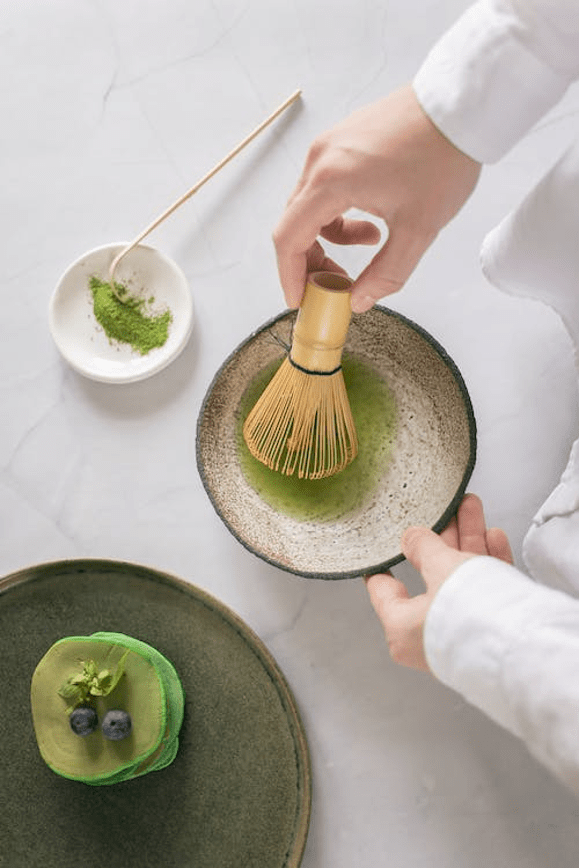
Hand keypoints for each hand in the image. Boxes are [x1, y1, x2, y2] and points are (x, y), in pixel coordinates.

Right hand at [273, 84, 480, 310]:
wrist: (461, 106)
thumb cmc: (443, 158)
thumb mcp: (418, 230)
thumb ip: (385, 275)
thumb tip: (359, 301)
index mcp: (330, 181)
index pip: (288, 239)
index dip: (290, 276)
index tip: (300, 299)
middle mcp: (320, 159)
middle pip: (294, 224)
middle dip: (313, 260)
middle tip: (339, 282)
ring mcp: (330, 145)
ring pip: (310, 205)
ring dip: (331, 235)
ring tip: (372, 241)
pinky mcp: (343, 139)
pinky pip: (324, 186)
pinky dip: (339, 211)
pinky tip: (373, 217)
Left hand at [365, 494, 512, 670]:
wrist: (521, 646)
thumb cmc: (470, 616)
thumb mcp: (440, 567)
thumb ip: (424, 548)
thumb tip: (412, 538)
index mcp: (402, 628)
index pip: (384, 590)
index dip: (385, 561)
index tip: (384, 546)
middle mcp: (428, 636)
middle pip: (431, 574)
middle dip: (443, 537)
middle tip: (446, 512)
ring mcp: (460, 634)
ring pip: (461, 578)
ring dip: (469, 540)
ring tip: (471, 508)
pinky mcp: (490, 631)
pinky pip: (485, 591)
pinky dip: (489, 563)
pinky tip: (494, 536)